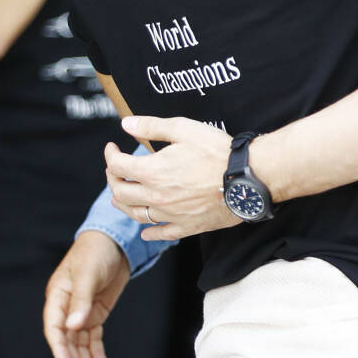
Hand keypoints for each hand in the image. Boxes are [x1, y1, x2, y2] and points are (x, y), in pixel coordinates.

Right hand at [43, 231, 130, 357]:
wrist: (114, 241)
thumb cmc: (95, 252)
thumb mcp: (88, 273)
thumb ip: (81, 300)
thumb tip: (74, 326)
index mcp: (57, 296)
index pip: (55, 328)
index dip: (60, 349)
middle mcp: (66, 308)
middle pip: (68, 341)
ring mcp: (81, 312)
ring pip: (80, 344)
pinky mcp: (95, 314)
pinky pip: (93, 338)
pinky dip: (97, 353)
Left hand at [102, 117, 240, 240]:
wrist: (246, 177)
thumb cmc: (217, 151)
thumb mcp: (184, 129)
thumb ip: (151, 127)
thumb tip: (126, 124)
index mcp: (153, 171)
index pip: (117, 166)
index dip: (111, 155)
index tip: (113, 147)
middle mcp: (156, 196)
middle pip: (120, 192)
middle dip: (113, 179)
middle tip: (115, 170)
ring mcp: (171, 214)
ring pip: (136, 214)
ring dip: (123, 204)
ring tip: (121, 196)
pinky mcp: (187, 226)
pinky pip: (162, 233)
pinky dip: (150, 233)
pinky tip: (146, 232)